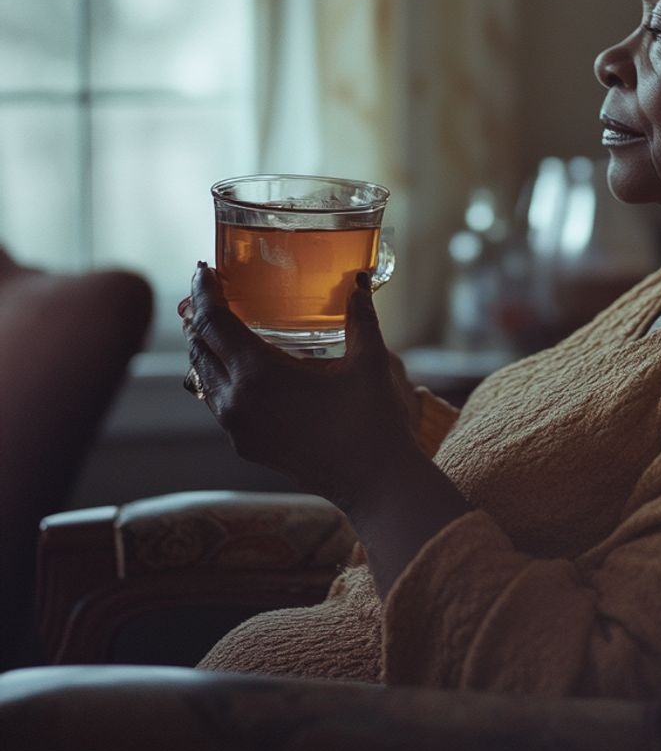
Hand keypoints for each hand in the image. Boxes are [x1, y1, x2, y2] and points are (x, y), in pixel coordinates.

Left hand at [180, 263, 415, 513]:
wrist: (372, 480)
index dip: (204, 293)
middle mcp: (236, 400)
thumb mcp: (369, 360)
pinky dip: (218, 376)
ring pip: (202, 377)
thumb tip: (359, 279)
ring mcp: (237, 427)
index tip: (205, 270)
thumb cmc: (372, 419)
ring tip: (220, 324)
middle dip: (200, 316)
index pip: (213, 323)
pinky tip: (239, 367)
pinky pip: (217, 401)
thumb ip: (360, 315)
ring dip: (206, 347)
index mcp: (260, 373)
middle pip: (199, 347)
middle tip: (212, 290)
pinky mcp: (244, 445)